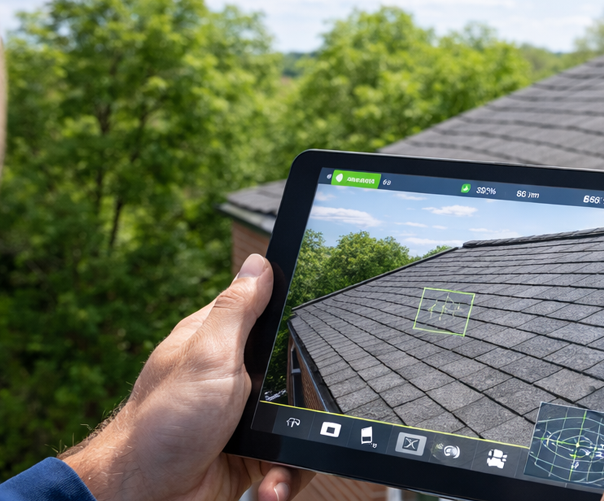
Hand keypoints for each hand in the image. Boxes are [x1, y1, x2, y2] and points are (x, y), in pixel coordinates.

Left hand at [62, 254, 313, 500]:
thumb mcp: (208, 356)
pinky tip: (270, 484)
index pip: (267, 310)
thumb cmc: (163, 426)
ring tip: (279, 465)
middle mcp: (232, 376)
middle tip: (297, 410)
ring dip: (296, 449)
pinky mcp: (253, 452)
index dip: (295, 315)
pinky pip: (290, 457)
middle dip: (305, 396)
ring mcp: (243, 416)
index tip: (320, 324)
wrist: (145, 498)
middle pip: (295, 369)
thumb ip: (237, 310)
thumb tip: (259, 263)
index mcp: (218, 341)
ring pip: (300, 418)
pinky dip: (285, 475)